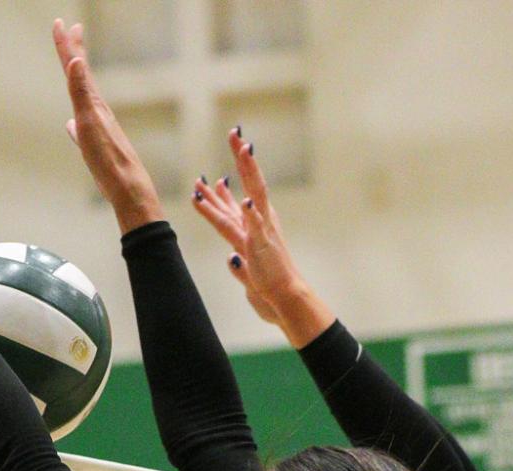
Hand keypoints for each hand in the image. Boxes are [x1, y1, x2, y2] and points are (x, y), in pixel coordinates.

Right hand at [53, 19, 164, 232]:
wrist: (128, 190)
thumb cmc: (110, 161)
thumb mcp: (91, 124)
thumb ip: (81, 93)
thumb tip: (75, 61)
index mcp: (94, 104)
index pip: (78, 68)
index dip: (67, 46)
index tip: (60, 23)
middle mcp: (98, 112)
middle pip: (83, 76)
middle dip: (74, 52)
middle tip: (68, 29)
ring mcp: (99, 128)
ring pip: (84, 96)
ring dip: (77, 78)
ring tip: (73, 65)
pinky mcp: (98, 147)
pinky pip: (82, 124)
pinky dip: (75, 119)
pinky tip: (71, 124)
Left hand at [190, 130, 333, 346]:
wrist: (285, 295)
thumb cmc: (267, 276)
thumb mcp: (243, 249)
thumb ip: (234, 230)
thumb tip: (227, 224)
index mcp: (256, 219)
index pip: (246, 186)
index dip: (239, 163)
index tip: (235, 139)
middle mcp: (261, 219)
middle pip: (251, 181)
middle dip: (242, 157)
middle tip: (235, 132)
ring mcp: (263, 230)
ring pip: (253, 195)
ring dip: (248, 172)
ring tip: (244, 150)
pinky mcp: (262, 246)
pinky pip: (254, 227)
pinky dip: (251, 214)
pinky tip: (245, 200)